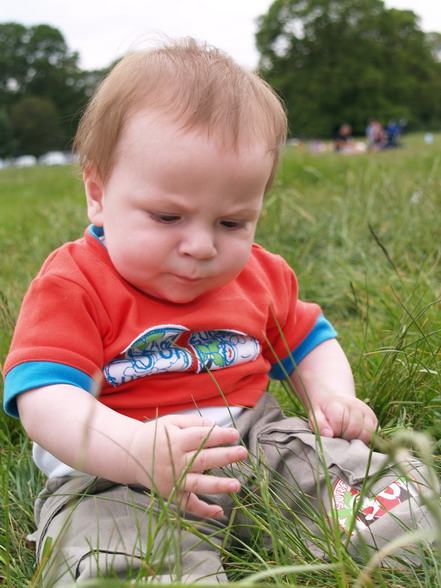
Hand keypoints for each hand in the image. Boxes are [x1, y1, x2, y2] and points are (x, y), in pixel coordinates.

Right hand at [127, 414, 246, 517]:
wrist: (132, 454)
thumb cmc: (157, 435)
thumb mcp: (172, 422)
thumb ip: (196, 423)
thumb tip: (219, 430)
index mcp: (175, 440)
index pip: (200, 437)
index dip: (218, 435)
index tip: (234, 434)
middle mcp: (174, 462)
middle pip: (203, 460)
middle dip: (224, 456)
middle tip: (242, 453)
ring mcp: (173, 480)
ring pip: (198, 484)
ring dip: (218, 486)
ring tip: (237, 485)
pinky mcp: (171, 494)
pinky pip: (188, 505)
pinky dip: (203, 510)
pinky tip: (220, 512)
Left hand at [308, 393, 377, 444]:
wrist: (333, 399)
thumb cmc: (323, 411)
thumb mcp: (315, 415)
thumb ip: (319, 425)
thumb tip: (329, 435)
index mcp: (338, 404)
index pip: (340, 423)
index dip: (335, 432)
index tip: (331, 433)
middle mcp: (355, 406)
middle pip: (354, 429)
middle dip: (346, 438)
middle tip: (339, 437)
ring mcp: (366, 411)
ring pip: (368, 433)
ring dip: (358, 440)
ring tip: (348, 438)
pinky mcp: (374, 418)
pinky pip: (376, 433)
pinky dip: (369, 439)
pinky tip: (359, 438)